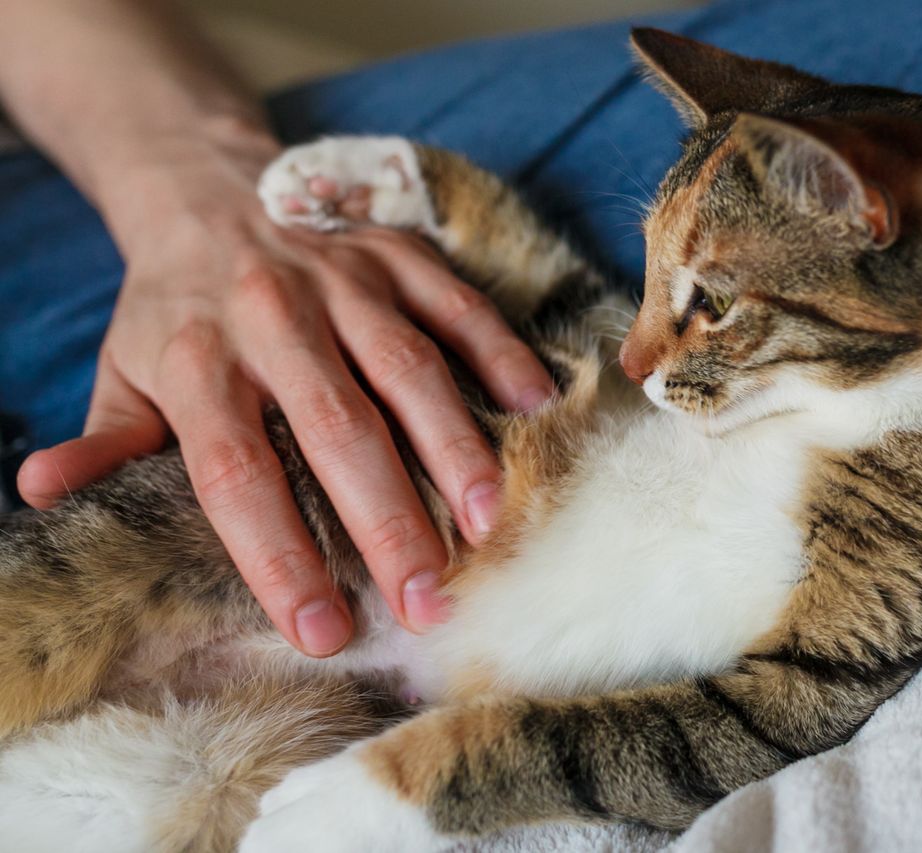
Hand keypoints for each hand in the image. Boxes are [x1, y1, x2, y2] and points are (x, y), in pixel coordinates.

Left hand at [16, 131, 553, 655]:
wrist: (210, 190)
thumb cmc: (174, 311)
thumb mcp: (123, 373)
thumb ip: (105, 440)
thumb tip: (42, 494)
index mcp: (196, 362)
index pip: (237, 475)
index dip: (280, 558)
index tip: (323, 631)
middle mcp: (273, 319)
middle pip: (337, 431)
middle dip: (387, 522)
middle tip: (429, 600)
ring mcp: (344, 281)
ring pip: (409, 371)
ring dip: (454, 449)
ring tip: (489, 523)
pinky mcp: (399, 255)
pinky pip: (459, 306)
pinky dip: (500, 355)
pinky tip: (535, 408)